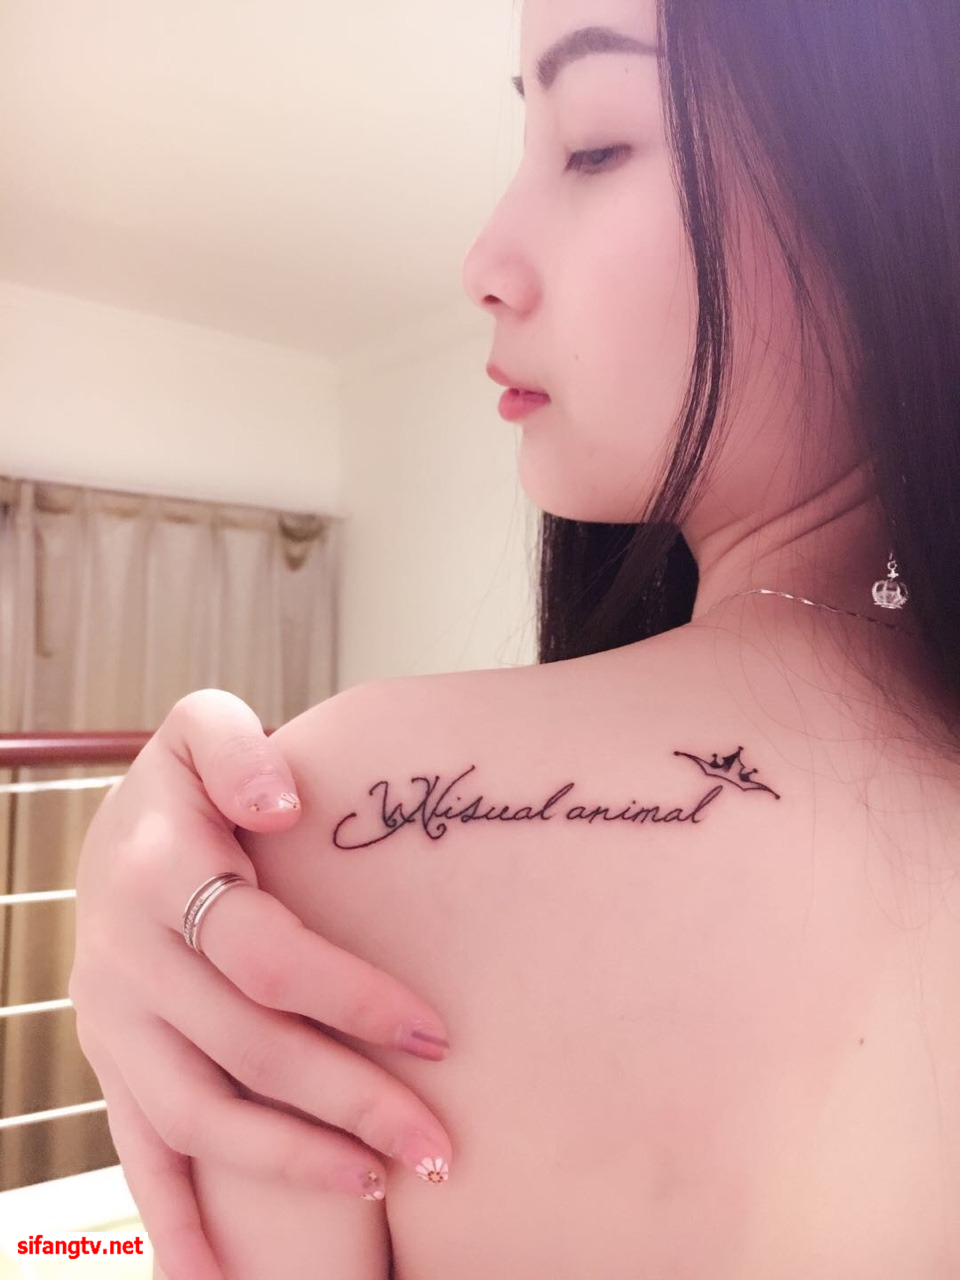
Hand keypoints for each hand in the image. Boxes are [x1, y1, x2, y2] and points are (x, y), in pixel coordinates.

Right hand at [69, 689, 453, 1279]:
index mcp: (158, 872)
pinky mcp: (111, 1066)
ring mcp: (113, 1023)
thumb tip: (282, 801)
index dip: (350, 996)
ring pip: (203, 1115)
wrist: (116, 834)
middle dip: (350, 1100)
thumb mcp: (201, 730)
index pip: (264, 954)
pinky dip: (178, 1224)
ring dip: (292, 1163)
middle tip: (439, 1144)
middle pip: (247, 1049)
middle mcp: (126, 958)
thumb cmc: (189, 786)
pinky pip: (138, 1154)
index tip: (437, 1031)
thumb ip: (236, 750)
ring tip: (383, 1184)